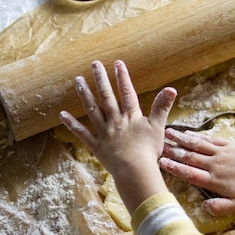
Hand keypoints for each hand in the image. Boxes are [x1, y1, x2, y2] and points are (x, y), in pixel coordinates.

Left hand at [59, 60, 176, 213]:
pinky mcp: (96, 146)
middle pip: (107, 96)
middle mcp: (115, 121)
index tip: (117, 63)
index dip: (122, 77)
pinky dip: (72, 124)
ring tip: (78, 80)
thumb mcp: (158, 127)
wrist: (136, 171)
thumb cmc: (149, 152)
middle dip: (101, 79)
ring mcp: (104, 133)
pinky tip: (62, 114)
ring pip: (92, 110)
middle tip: (94, 64)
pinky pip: (82, 133)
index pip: (126, 92)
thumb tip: (172, 89)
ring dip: (85, 94)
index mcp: (131, 117)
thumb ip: (162, 107)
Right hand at [159, 130, 234, 215]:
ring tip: (167, 133)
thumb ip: (220, 207)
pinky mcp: (228, 144)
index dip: (174, 168)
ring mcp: (220, 153)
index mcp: (213, 180)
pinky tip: (187, 133)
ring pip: (197, 145)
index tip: (160, 162)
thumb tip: (203, 208)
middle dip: (172, 151)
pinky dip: (197, 136)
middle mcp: (214, 165)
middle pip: (189, 157)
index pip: (189, 173)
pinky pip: (209, 139)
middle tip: (158, 145)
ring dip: (181, 139)